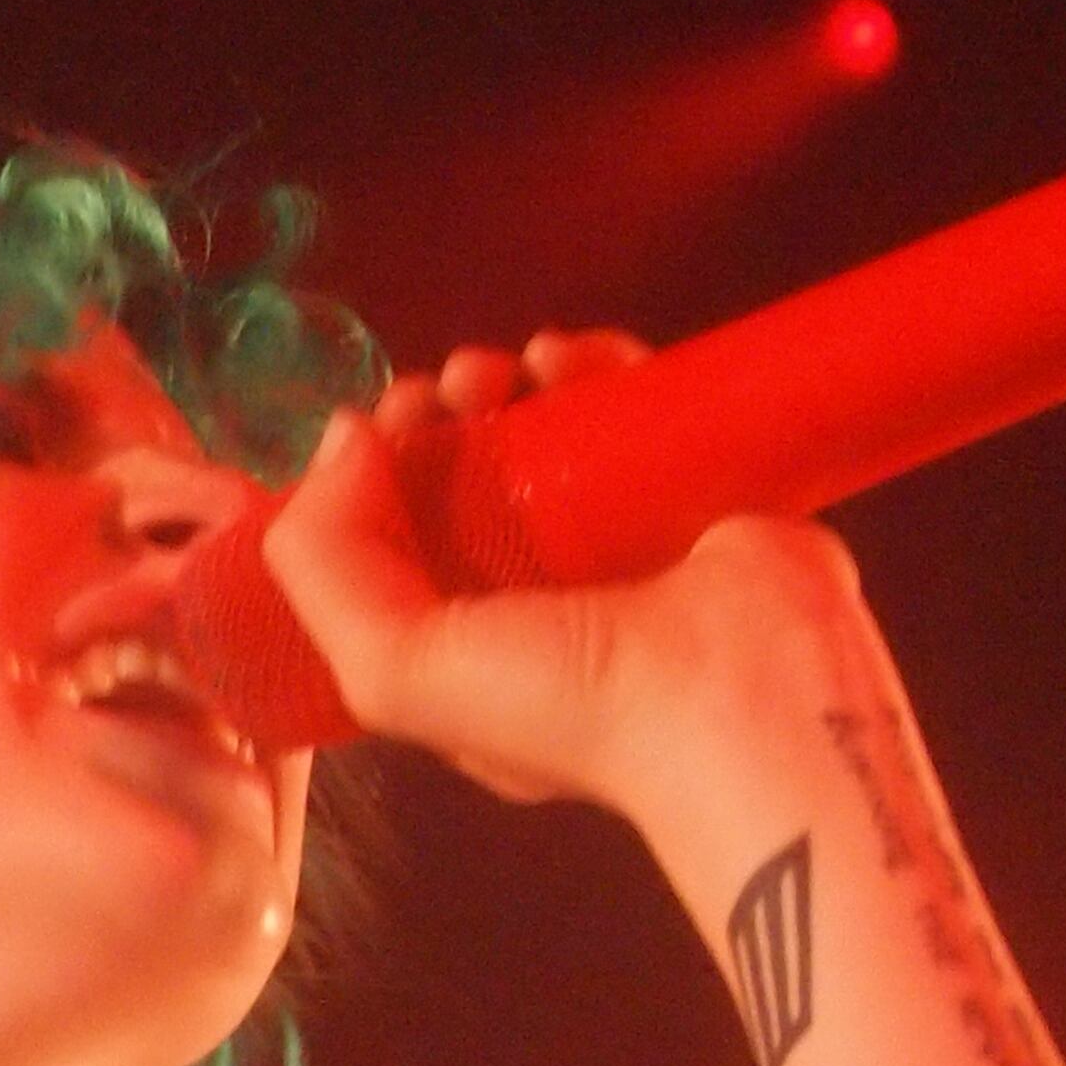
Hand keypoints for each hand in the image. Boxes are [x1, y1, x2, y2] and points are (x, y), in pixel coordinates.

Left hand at [264, 333, 874, 812]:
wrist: (741, 697)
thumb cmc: (570, 710)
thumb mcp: (394, 670)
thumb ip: (324, 568)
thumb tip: (340, 441)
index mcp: (458, 651)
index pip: (387, 549)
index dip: (359, 482)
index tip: (360, 433)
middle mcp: (530, 596)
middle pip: (456, 476)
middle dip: (427, 419)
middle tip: (432, 396)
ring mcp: (611, 538)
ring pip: (537, 431)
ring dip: (500, 382)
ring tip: (498, 372)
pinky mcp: (686, 486)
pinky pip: (628, 402)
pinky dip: (590, 364)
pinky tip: (562, 356)